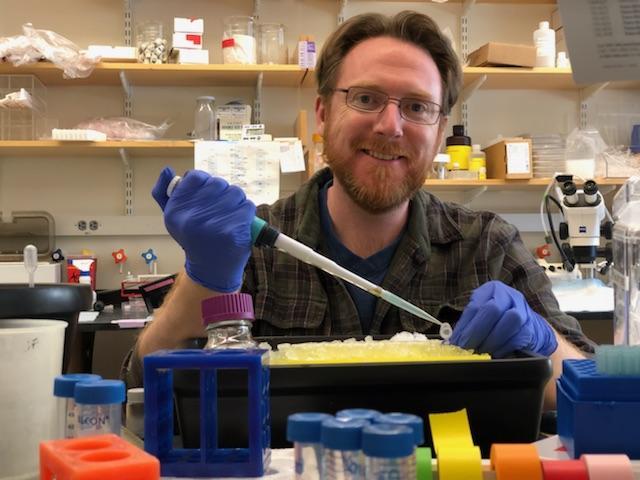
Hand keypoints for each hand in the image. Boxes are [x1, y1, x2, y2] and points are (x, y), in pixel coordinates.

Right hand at [152, 167, 255, 292]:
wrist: (210, 270)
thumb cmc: (194, 239)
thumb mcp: (174, 217)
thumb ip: (165, 193)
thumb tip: (167, 170)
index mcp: (176, 211)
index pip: (196, 177)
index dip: (206, 184)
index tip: (208, 196)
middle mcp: (192, 217)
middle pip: (218, 183)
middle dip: (223, 193)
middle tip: (220, 210)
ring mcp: (213, 225)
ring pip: (235, 192)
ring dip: (236, 202)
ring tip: (229, 217)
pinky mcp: (233, 231)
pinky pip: (247, 206)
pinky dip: (246, 213)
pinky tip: (238, 224)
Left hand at [450, 280, 557, 357]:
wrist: (530, 327)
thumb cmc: (499, 320)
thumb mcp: (482, 315)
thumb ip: (468, 324)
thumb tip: (450, 343)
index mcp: (492, 290)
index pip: (475, 306)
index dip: (464, 326)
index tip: (456, 341)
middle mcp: (509, 296)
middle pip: (492, 309)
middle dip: (476, 331)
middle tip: (466, 347)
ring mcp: (524, 310)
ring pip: (509, 321)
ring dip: (491, 340)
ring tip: (480, 351)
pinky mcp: (531, 328)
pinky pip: (518, 337)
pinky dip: (503, 348)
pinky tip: (494, 353)